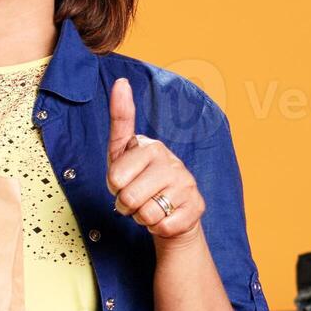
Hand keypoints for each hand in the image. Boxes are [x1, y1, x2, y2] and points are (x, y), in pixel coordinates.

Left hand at [106, 76, 205, 242]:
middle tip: (135, 198)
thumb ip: (120, 119)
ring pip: (146, 215)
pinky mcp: (196, 209)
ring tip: (150, 206)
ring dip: (141, 217)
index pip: (115, 178)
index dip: (114, 186)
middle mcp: (173, 163)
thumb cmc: (140, 179)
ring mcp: (187, 186)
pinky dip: (157, 228)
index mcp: (153, 147)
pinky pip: (162, 227)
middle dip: (125, 206)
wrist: (171, 212)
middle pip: (129, 198)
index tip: (123, 180)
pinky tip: (164, 217)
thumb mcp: (122, 152)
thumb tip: (121, 82)